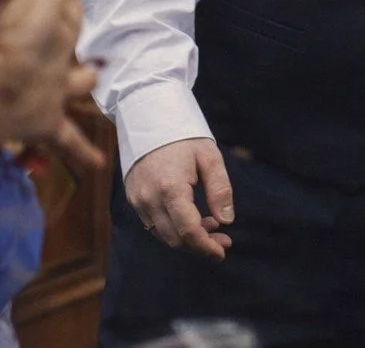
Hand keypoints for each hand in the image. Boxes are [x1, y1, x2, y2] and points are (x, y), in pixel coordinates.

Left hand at [0, 0, 104, 171]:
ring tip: (109, 86)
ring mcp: (52, 92)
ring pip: (80, 88)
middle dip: (92, 41)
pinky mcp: (46, 123)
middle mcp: (55, 59)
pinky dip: (84, 153)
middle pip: (80, 48)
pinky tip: (99, 166)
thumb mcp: (45, 2)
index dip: (86, 0)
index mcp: (53, 28)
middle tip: (115, 40)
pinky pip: (68, 141)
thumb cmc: (14, 45)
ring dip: (91, 88)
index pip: (76, 12)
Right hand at [125, 138, 233, 259]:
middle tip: (223, 238)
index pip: (188, 231)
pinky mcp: (132, 198)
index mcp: (170, 189)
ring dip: (187, 237)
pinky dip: (172, 227)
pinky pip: (153, 223)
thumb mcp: (210, 156)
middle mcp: (149, 200)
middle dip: (200, 244)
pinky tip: (191, 217)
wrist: (150, 118)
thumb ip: (220, 189)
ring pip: (163, 234)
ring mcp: (137, 200)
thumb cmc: (184, 136)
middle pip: (175, 238)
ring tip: (210, 225)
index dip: (206, 246)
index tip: (223, 251)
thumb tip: (227, 220)